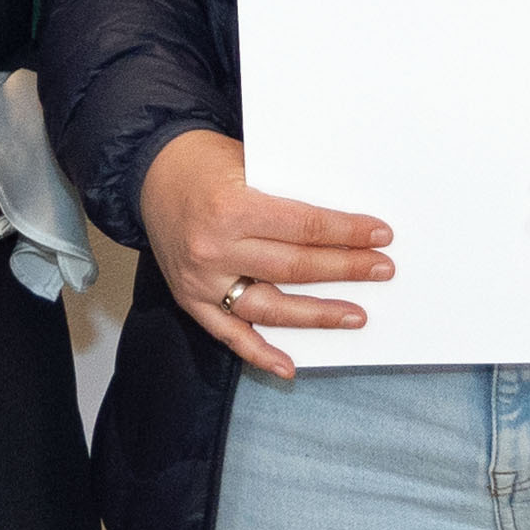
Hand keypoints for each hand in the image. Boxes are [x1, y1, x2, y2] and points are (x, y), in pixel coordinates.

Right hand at [137, 132, 391, 383]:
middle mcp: (215, 248)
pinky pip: (229, 334)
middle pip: (295, 268)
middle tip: (381, 270)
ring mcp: (201, 280)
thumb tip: (341, 226)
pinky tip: (288, 367)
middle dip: (346, 269)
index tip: (379, 236)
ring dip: (317, 314)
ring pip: (270, 307)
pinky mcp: (190, 299)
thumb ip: (286, 195)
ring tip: (354, 315)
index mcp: (231, 208)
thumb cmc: (204, 162)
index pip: (303, 228)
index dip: (347, 233)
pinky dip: (258, 354)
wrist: (148, 171)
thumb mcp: (248, 163)